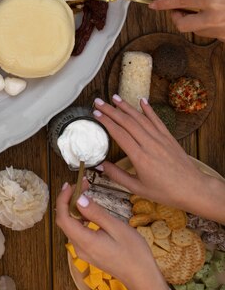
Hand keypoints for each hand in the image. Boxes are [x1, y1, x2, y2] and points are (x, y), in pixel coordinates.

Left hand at [56, 184, 192, 289]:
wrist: (142, 278)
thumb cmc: (134, 253)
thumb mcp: (116, 227)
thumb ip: (95, 213)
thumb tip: (78, 199)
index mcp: (85, 241)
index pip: (62, 218)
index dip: (63, 199)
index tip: (70, 184)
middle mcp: (79, 248)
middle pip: (64, 220)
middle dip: (69, 199)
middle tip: (82, 184)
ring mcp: (83, 251)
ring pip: (71, 225)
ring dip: (75, 207)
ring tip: (85, 191)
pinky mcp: (89, 251)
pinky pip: (78, 231)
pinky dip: (81, 217)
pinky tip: (90, 209)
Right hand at [93, 96, 224, 222]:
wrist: (193, 188)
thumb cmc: (165, 192)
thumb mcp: (137, 188)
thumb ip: (117, 175)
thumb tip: (100, 165)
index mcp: (140, 157)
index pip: (119, 134)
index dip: (106, 122)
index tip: (95, 114)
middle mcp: (149, 144)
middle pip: (127, 122)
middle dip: (111, 110)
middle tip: (98, 102)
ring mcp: (160, 138)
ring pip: (140, 118)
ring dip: (126, 106)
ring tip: (114, 98)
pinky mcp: (169, 137)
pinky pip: (156, 120)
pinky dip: (148, 109)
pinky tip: (141, 100)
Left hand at [149, 0, 224, 39]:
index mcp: (212, 1)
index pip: (181, 1)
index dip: (165, 3)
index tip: (154, 5)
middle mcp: (213, 18)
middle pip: (182, 25)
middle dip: (177, 18)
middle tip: (179, 12)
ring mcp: (220, 31)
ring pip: (196, 31)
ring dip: (196, 23)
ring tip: (206, 13)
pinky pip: (211, 34)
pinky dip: (210, 27)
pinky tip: (218, 20)